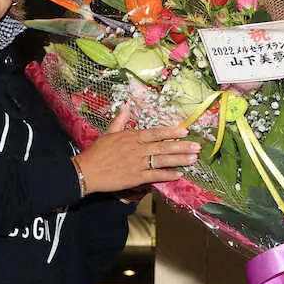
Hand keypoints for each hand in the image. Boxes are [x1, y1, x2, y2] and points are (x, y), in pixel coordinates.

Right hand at [73, 105, 200, 193]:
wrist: (86, 171)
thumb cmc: (97, 152)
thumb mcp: (108, 133)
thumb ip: (120, 120)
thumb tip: (126, 105)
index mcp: (132, 137)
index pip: (156, 132)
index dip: (172, 131)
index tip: (185, 130)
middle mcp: (137, 149)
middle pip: (164, 146)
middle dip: (182, 146)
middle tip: (197, 146)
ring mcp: (137, 163)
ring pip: (163, 160)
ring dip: (180, 159)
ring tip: (193, 159)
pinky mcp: (135, 177)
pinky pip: (155, 176)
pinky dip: (167, 175)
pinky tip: (179, 175)